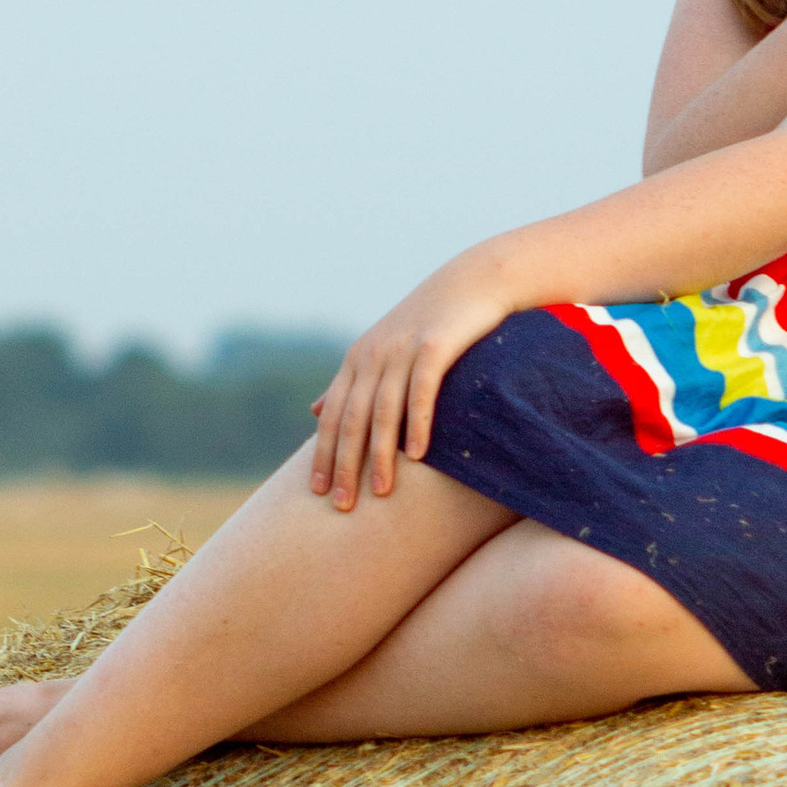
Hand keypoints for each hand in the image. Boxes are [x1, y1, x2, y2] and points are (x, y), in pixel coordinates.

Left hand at [309, 251, 511, 507]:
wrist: (471, 281)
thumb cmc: (427, 324)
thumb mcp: (381, 351)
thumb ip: (349, 384)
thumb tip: (314, 410)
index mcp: (357, 361)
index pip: (333, 415)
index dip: (324, 453)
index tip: (318, 491)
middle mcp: (373, 355)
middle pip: (353, 419)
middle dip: (345, 463)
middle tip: (342, 504)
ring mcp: (402, 350)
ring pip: (384, 411)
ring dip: (380, 454)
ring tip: (379, 491)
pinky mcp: (435, 346)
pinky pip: (422, 391)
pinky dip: (417, 424)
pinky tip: (417, 456)